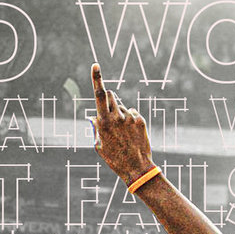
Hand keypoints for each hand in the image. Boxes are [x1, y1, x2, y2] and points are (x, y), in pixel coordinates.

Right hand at [90, 63, 153, 185]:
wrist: (136, 168)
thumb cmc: (114, 159)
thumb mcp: (99, 145)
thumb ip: (97, 128)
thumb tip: (94, 117)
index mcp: (103, 122)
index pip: (100, 95)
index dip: (97, 79)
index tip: (95, 65)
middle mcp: (116, 117)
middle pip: (111, 95)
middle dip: (108, 98)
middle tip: (108, 111)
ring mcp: (129, 118)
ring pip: (120, 106)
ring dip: (118, 112)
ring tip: (121, 132)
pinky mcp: (139, 120)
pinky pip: (131, 113)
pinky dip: (129, 119)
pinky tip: (130, 134)